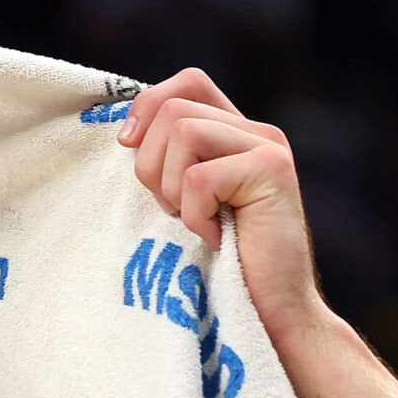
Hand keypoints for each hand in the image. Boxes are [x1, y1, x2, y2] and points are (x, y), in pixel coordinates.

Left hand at [117, 69, 326, 347]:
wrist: (271, 315)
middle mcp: (256, 131)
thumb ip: (168, 164)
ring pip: (182, 132)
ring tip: (196, 224)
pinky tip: (214, 239)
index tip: (127, 148)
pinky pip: (198, 177)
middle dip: (151, 164)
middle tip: (172, 211)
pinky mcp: (272, 170)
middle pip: (173, 108)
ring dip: (171, 189)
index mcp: (235, 134)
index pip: (186, 82)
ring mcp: (268, 146)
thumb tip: (124, 135)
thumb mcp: (182, 206)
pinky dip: (193, 215)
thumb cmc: (220, 269)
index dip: (147, 106)